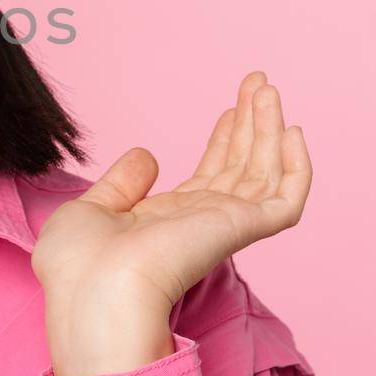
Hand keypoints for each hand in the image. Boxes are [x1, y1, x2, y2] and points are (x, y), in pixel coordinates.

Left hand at [32, 70, 311, 375]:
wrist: (92, 294)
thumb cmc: (78, 266)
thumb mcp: (91, 209)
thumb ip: (122, 183)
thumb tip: (146, 156)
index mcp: (167, 220)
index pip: (210, 174)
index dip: (224, 139)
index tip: (230, 107)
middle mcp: (200, 222)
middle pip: (241, 167)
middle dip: (251, 123)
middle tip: (257, 81)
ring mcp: (222, 226)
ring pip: (265, 173)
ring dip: (269, 128)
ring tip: (268, 88)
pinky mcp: (240, 230)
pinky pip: (286, 200)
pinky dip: (297, 168)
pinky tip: (291, 131)